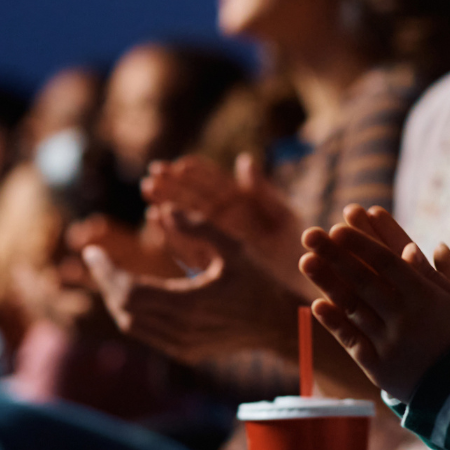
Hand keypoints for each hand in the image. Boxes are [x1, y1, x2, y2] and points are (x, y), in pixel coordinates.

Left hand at [81, 207, 298, 365]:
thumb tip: (163, 210)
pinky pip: (146, 335)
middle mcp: (182, 330)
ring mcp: (182, 346)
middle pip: (124, 309)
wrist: (279, 325)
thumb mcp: (234, 247)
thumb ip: (200, 226)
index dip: (105, 271)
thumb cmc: (259, 282)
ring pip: (130, 325)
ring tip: (111, 274)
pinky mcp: (186, 354)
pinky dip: (133, 314)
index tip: (91, 251)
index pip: (129, 290)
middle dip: (106, 282)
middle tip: (97, 259)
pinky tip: (135, 294)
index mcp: (190, 304)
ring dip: (116, 299)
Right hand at [142, 153, 311, 293]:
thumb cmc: (297, 253)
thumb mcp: (283, 219)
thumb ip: (264, 192)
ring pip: (185, 221)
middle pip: (195, 200)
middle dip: (174, 186)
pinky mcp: (208, 264)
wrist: (299, 289)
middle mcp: (226, 224)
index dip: (199, 173)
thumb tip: (244, 160)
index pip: (215, 185)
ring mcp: (215, 244)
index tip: (180, 163)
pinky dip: (170, 231)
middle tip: (154, 173)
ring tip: (149, 189)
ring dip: (167, 203)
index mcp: (243, 208)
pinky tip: (157, 217)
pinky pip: (185, 245)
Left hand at [298, 205, 449, 401]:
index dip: (362, 244)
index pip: (388, 263)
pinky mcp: (379, 367)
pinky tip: (317, 304)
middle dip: (335, 255)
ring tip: (306, 260)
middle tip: (310, 233)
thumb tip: (436, 245)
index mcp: (426, 297)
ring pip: (353, 308)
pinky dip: (334, 323)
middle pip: (364, 280)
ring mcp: (389, 342)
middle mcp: (405, 317)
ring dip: (328, 283)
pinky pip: (352, 341)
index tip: (339, 227)